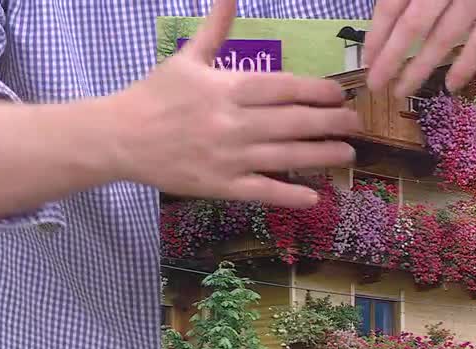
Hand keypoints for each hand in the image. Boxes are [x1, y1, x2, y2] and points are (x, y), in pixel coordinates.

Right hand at [102, 0, 359, 207]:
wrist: (119, 137)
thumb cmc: (155, 95)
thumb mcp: (187, 57)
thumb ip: (216, 27)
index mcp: (228, 88)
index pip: (284, 88)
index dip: (318, 91)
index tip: (340, 93)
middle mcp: (233, 122)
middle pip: (294, 122)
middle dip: (331, 123)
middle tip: (356, 123)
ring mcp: (228, 157)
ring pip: (286, 157)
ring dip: (322, 156)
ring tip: (348, 154)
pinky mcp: (220, 185)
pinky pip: (262, 191)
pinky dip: (289, 194)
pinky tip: (314, 195)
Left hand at [364, 0, 475, 98]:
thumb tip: (383, 22)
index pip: (391, 6)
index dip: (376, 36)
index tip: (366, 61)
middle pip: (412, 26)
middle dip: (391, 59)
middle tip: (376, 85)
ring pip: (443, 38)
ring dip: (420, 69)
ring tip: (401, 90)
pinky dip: (466, 66)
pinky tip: (451, 86)